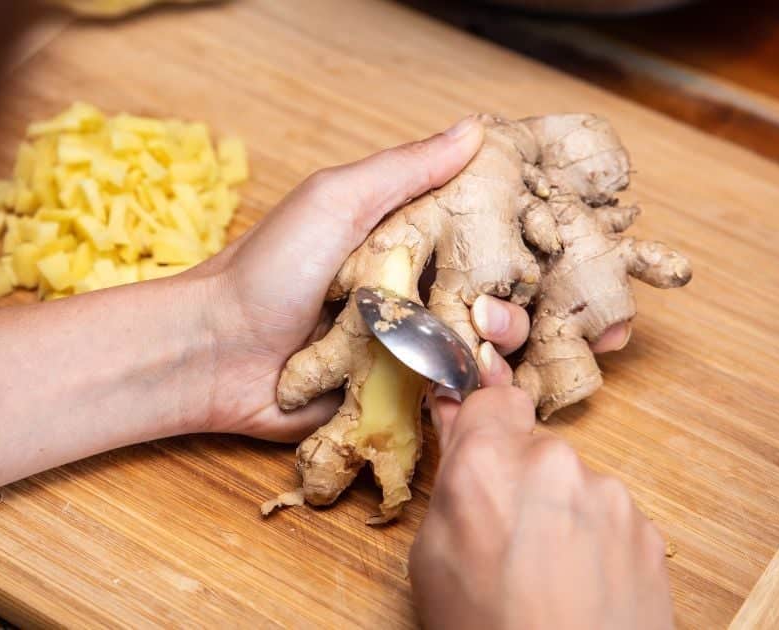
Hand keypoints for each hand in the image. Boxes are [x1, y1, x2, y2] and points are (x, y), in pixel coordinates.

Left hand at [197, 115, 629, 441]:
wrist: (212, 353)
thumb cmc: (267, 269)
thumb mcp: (337, 201)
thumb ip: (404, 170)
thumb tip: (476, 129)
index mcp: (406, 243)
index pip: (484, 240)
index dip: (527, 246)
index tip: (566, 249)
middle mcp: (413, 295)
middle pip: (494, 302)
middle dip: (513, 311)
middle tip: (496, 316)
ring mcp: (405, 351)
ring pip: (480, 354)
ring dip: (492, 352)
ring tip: (476, 349)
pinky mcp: (395, 401)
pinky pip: (447, 399)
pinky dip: (468, 395)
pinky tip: (475, 388)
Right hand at [410, 338, 672, 629]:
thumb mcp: (432, 561)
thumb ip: (450, 484)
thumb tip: (457, 423)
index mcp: (488, 465)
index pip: (492, 398)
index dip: (483, 425)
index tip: (478, 448)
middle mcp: (556, 465)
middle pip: (534, 447)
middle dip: (520, 480)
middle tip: (505, 541)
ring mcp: (611, 498)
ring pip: (575, 484)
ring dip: (561, 514)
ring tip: (546, 578)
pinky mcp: (649, 533)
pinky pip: (611, 520)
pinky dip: (595, 545)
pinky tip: (579, 590)